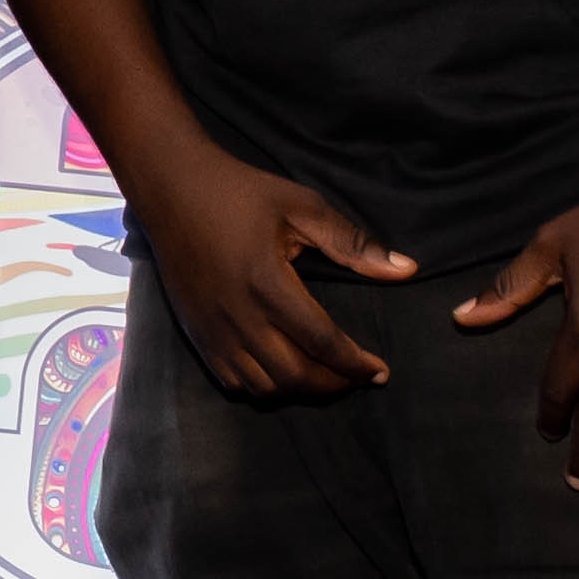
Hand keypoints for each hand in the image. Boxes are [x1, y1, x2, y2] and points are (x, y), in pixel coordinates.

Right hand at [134, 137, 415, 398]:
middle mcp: (238, 316)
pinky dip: (263, 386)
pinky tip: (282, 371)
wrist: (172, 188)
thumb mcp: (302, 206)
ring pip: (263, 387)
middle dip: (334, 385)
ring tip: (325, 377)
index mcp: (268, 284)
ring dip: (300, 389)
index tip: (381, 371)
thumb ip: (353, 243)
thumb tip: (406, 270)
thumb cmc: (240, 192)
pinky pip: (232, 381)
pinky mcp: (196, 333)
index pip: (322, 342)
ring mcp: (213, 330)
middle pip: (294, 376)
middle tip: (359, 378)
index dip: (356, 364)